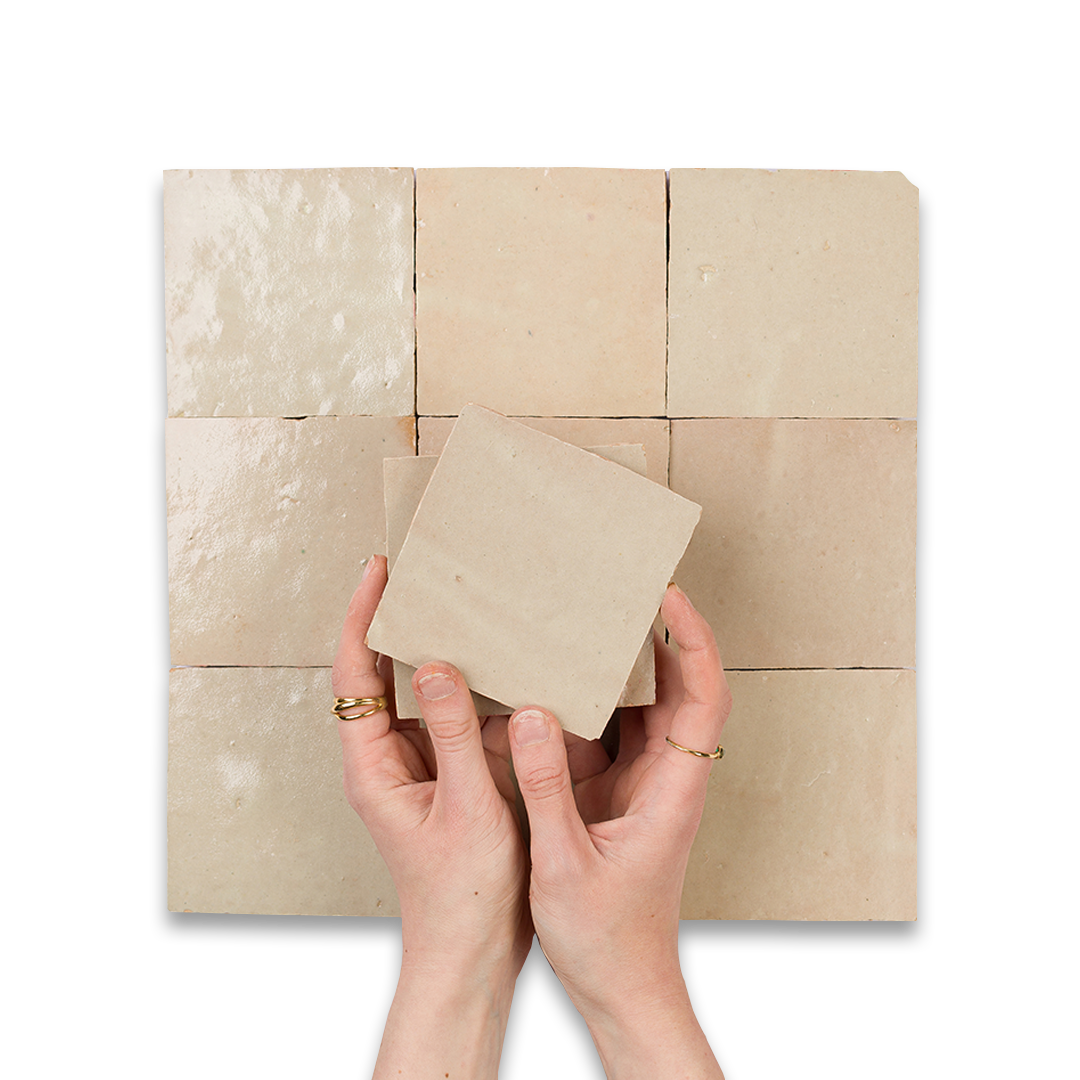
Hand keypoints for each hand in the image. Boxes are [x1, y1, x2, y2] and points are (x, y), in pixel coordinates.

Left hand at [332, 555, 532, 983]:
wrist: (474, 952)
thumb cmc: (464, 894)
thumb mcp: (466, 806)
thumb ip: (451, 732)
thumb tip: (436, 665)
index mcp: (374, 765)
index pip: (355, 674)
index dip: (362, 617)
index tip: (379, 571)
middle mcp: (389, 759)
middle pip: (381, 675)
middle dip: (398, 623)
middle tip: (426, 574)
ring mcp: (419, 767)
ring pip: (420, 695)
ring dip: (439, 654)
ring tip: (465, 609)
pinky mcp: (449, 776)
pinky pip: (455, 720)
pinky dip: (473, 691)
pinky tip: (503, 670)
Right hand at [508, 583, 730, 1075]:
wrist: (623, 985)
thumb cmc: (606, 937)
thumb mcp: (564, 863)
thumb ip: (548, 788)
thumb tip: (535, 714)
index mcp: (673, 790)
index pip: (703, 699)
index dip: (692, 643)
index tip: (668, 596)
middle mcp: (669, 778)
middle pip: (684, 688)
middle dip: (665, 634)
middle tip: (628, 587)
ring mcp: (648, 784)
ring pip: (653, 706)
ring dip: (633, 662)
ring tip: (595, 618)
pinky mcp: (623, 792)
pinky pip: (620, 730)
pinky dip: (600, 698)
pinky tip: (563, 680)